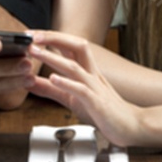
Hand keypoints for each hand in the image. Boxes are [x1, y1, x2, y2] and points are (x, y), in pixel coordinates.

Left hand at [26, 30, 141, 146]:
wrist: (132, 127)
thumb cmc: (104, 112)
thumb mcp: (72, 99)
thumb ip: (51, 90)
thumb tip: (29, 82)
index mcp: (87, 71)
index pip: (69, 46)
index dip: (50, 37)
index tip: (30, 35)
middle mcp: (92, 74)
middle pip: (76, 46)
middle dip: (53, 37)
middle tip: (31, 35)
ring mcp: (95, 87)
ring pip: (75, 66)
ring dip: (53, 57)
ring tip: (35, 52)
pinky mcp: (97, 103)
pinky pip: (82, 90)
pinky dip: (67, 83)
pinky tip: (54, 78)